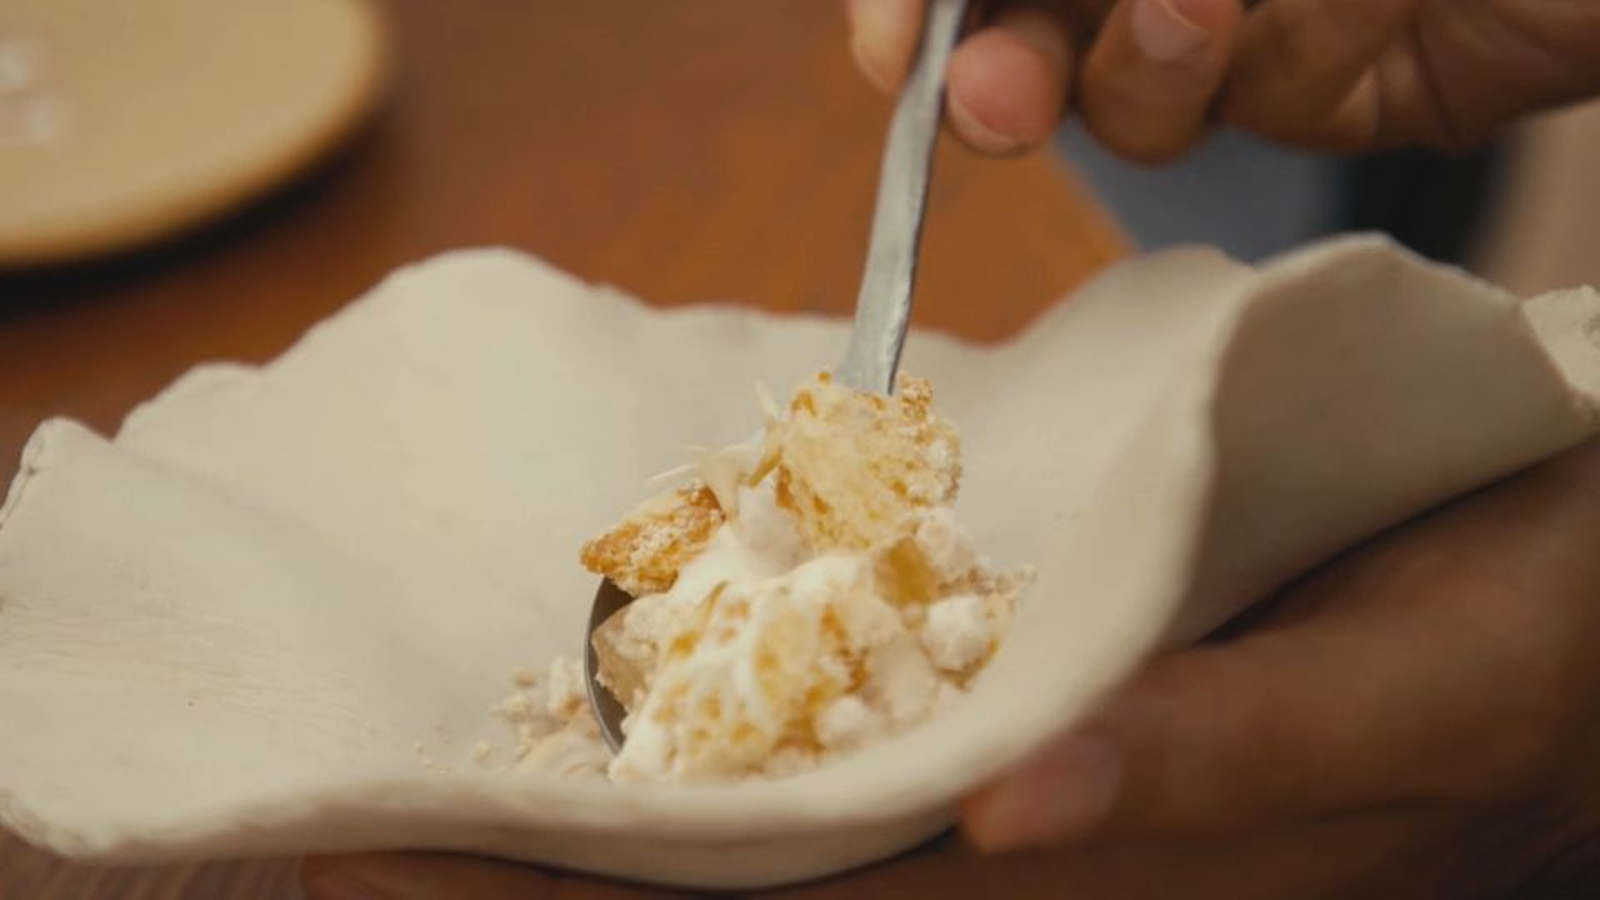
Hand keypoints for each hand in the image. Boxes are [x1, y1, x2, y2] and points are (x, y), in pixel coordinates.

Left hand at [301, 437, 1599, 897]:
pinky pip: (836, 748)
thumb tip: (1027, 799)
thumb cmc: (1507, 666)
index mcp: (1078, 873)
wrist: (1552, 640)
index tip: (378, 881)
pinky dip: (717, 736)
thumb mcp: (1411, 706)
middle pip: (734, 891)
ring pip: (768, 830)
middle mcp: (1007, 858)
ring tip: (418, 809)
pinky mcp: (1018, 723)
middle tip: (334, 854)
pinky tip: (621, 717)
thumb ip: (1235, 756)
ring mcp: (998, 801)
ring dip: (600, 819)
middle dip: (533, 881)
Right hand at [844, 0, 1599, 160]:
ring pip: (1133, 100)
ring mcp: (1245, 22)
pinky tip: (1373, 4)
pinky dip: (1305, 60)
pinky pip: (1268, 110)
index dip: (914, 12)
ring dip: (1163, 60)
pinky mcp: (1337, 90)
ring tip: (1221, 3)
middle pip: (1025, 38)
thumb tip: (982, 15)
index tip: (896, 55)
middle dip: (999, 71)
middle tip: (994, 99)